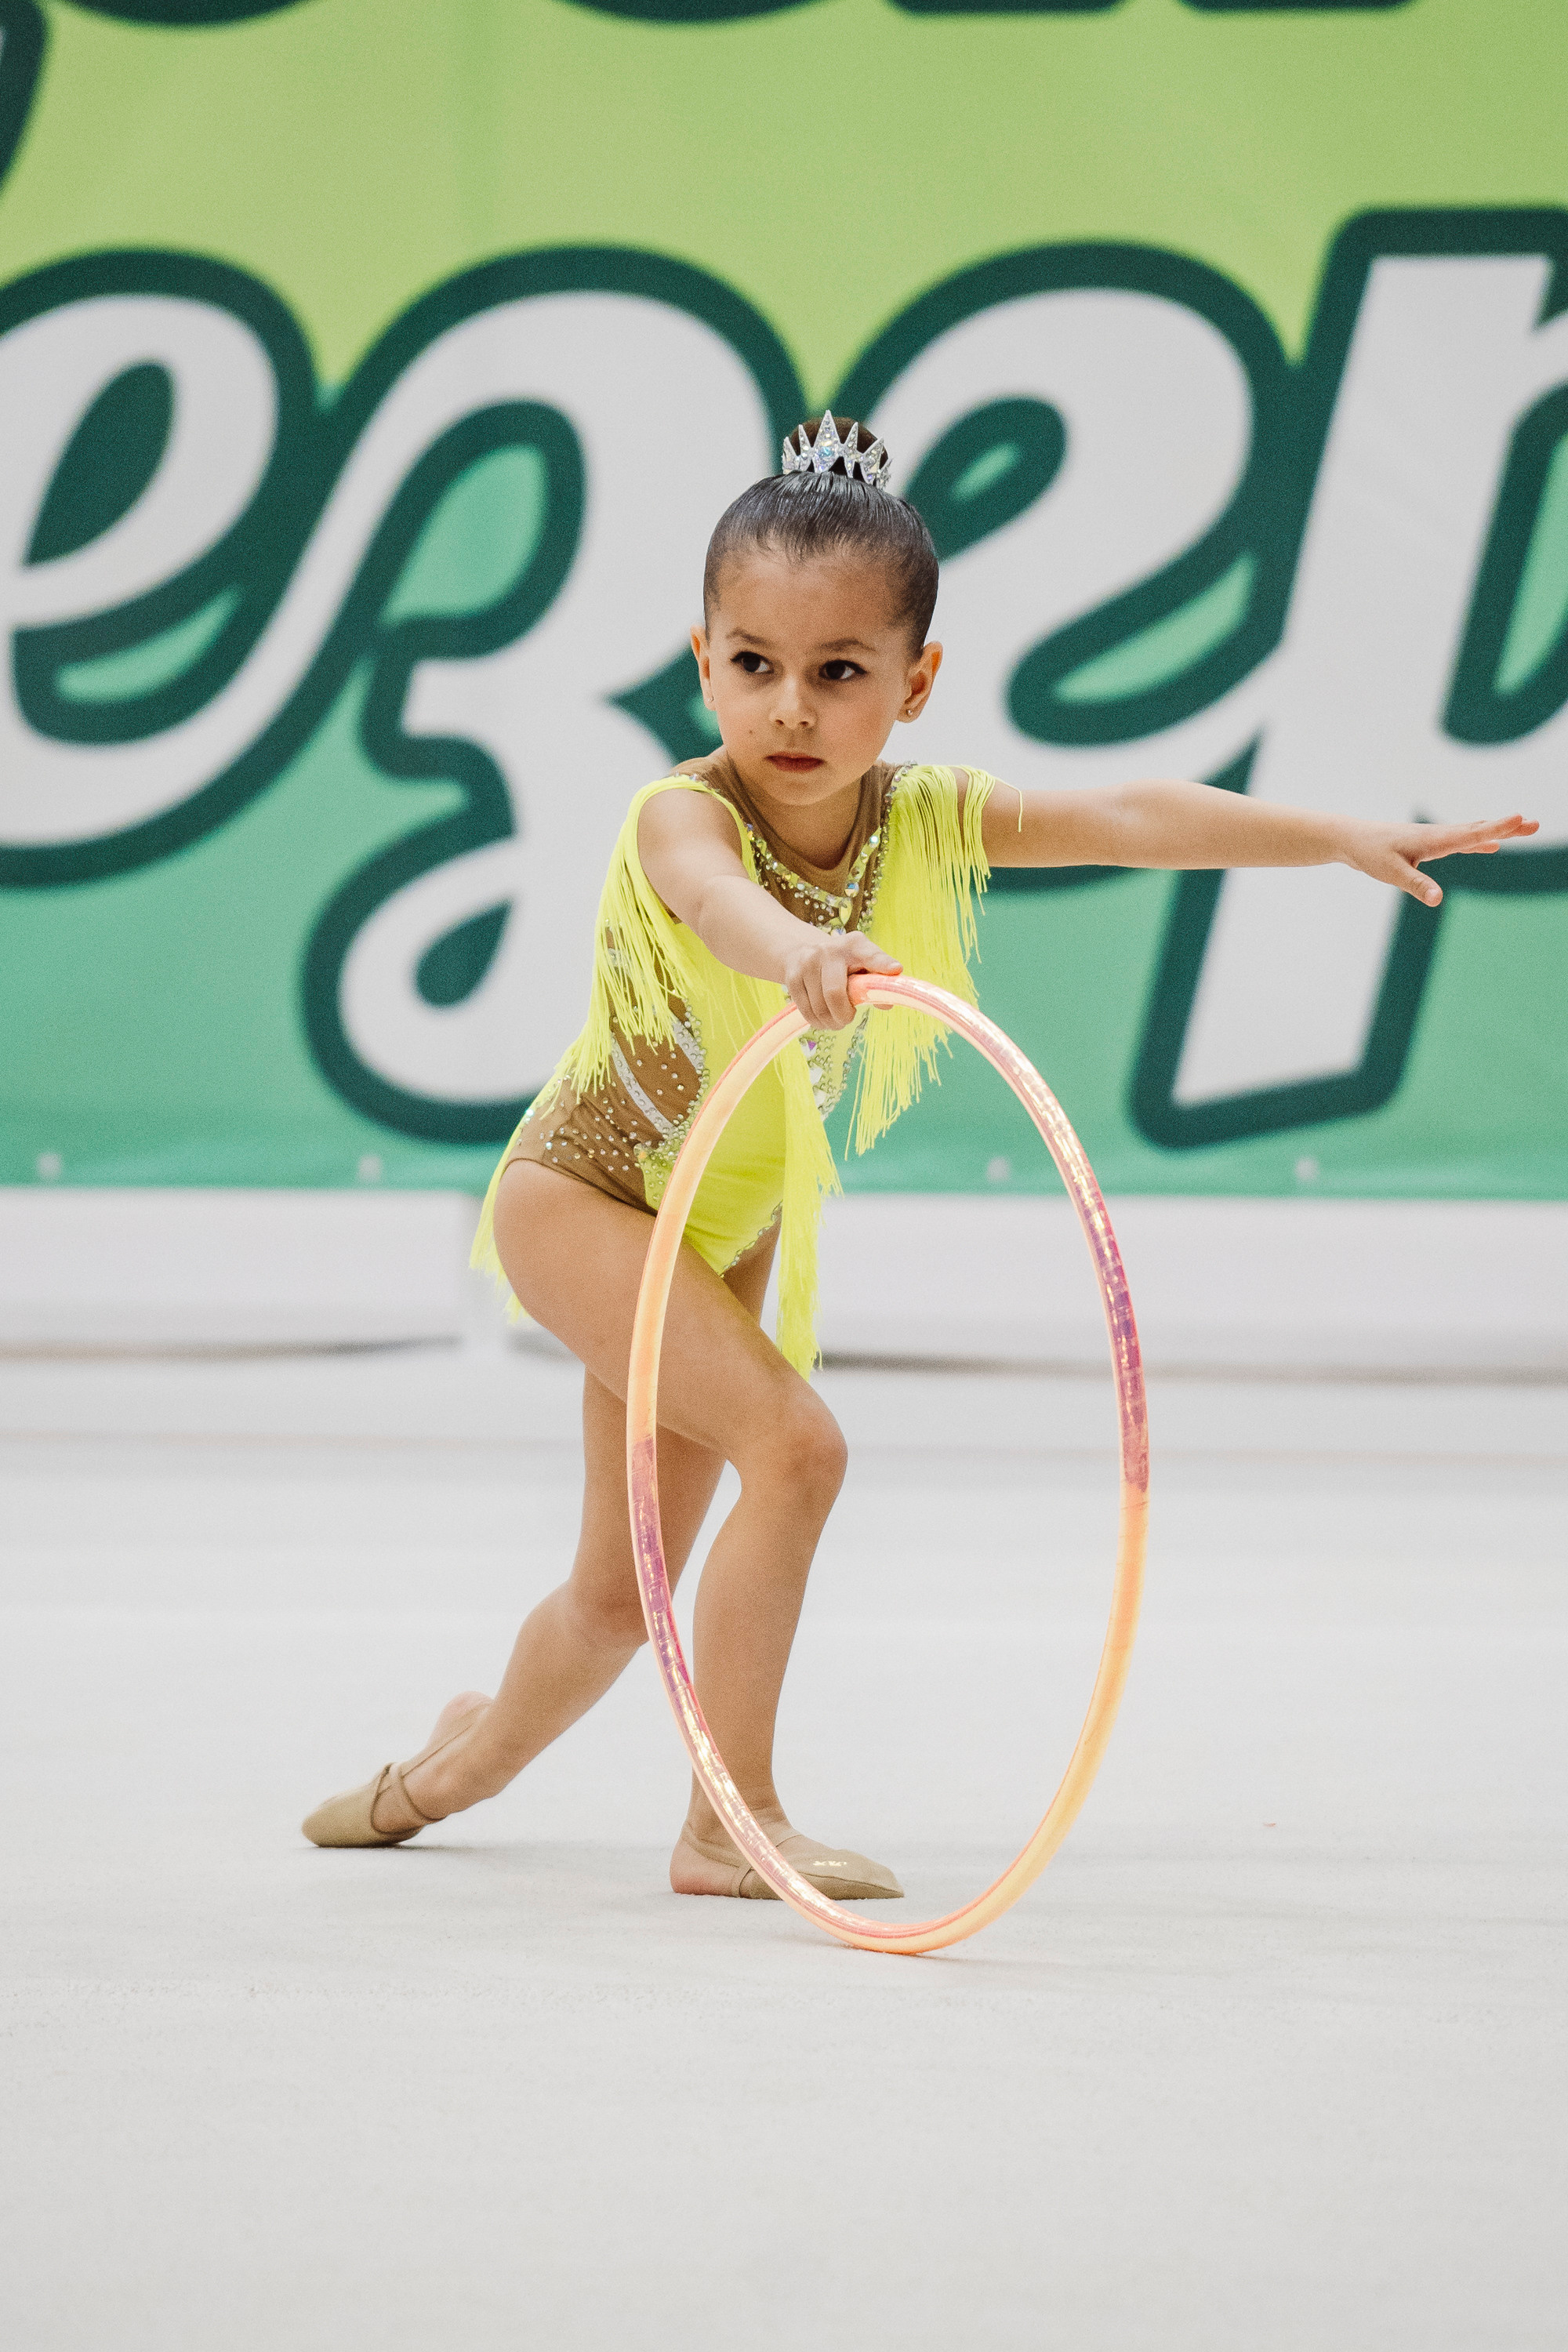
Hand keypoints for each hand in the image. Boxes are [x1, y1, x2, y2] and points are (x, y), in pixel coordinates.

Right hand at [780, 931, 901, 1028]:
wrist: (802, 951)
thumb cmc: (843, 963)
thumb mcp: (863, 965)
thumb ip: (878, 982)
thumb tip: (887, 1003)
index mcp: (855, 946)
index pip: (871, 955)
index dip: (882, 964)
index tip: (896, 970)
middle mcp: (829, 950)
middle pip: (835, 994)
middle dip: (842, 1016)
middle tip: (846, 1019)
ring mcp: (807, 962)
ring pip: (819, 1008)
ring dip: (830, 1022)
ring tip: (835, 1020)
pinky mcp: (792, 977)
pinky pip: (806, 1011)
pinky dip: (816, 1021)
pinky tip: (822, 1018)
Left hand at [1341, 812, 1539, 906]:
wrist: (1352, 839)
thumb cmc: (1370, 854)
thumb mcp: (1392, 873)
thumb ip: (1417, 885)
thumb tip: (1439, 900)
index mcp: (1433, 839)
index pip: (1472, 834)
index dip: (1497, 829)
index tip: (1520, 819)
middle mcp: (1438, 835)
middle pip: (1479, 830)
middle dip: (1508, 827)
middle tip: (1536, 824)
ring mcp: (1435, 838)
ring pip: (1473, 833)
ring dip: (1498, 831)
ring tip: (1523, 828)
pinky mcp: (1430, 843)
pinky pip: (1462, 841)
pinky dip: (1479, 841)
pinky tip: (1490, 846)